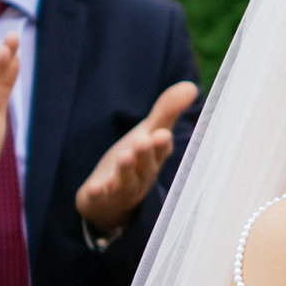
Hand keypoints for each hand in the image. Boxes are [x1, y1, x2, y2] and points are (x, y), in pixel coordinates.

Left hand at [78, 80, 198, 234]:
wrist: (110, 199)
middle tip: (144, 140)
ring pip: (126, 181)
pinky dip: (98, 193)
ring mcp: (121, 189)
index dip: (161, 144)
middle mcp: (141, 175)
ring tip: (124, 156)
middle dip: (145, 154)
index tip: (162, 134)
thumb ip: (166, 112)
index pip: (161, 151)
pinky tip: (94, 188)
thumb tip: (191, 87)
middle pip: (145, 166)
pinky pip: (100, 198)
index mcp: (154, 158)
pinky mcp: (100, 198)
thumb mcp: (148, 134)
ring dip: (125, 171)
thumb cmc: (134, 161)